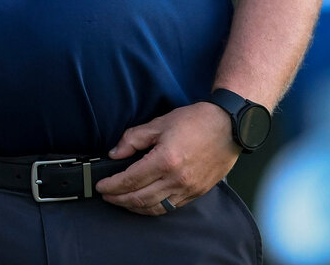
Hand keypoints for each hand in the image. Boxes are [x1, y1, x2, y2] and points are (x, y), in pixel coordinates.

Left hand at [95, 102, 238, 215]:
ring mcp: (188, 189)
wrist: (228, 127)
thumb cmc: (196, 121)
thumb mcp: (159, 123)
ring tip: (122, 201)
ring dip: (134, 207)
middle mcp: (176, 179)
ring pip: (154, 208)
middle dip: (118, 199)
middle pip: (139, 198)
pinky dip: (153, 208)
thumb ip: (133, 139)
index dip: (112, 185)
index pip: (130, 180)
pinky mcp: (196, 193)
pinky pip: (170, 208)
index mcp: (165, 160)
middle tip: (106, 196)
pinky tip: (144, 203)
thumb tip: (115, 153)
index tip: (101, 186)